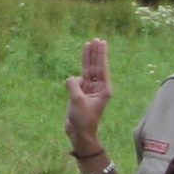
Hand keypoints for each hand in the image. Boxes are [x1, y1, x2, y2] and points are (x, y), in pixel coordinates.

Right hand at [67, 37, 111, 153]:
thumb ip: (74, 85)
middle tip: (96, 39)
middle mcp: (98, 88)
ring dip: (86, 58)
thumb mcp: (77, 101)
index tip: (101, 43)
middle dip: (95, 53)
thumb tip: (71, 78)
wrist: (79, 133)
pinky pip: (76, 81)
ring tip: (87, 44)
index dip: (100, 54)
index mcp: (103, 89)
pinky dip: (73, 79)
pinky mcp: (80, 93)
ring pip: (87, 70)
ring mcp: (89, 90)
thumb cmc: (83, 119)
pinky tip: (70, 85)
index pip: (101, 68)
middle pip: (96, 66)